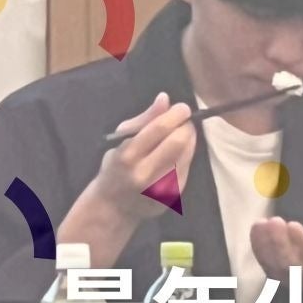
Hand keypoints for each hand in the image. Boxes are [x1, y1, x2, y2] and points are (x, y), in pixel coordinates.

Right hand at [88, 92, 196, 220]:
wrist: (114, 205)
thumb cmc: (116, 165)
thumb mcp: (122, 139)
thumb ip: (145, 119)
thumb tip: (165, 98)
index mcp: (128, 155)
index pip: (159, 128)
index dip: (176, 114)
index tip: (182, 107)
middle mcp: (145, 173)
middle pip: (178, 142)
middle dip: (186, 126)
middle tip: (184, 121)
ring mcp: (160, 187)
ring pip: (187, 154)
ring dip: (189, 140)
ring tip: (181, 134)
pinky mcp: (172, 196)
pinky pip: (187, 167)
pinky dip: (186, 155)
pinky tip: (178, 153)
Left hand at [250, 218, 302, 299]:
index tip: (293, 224)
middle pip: (292, 267)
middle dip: (281, 243)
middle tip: (275, 221)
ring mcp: (289, 281)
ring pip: (276, 267)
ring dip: (267, 245)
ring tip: (262, 223)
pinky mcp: (275, 275)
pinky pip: (265, 263)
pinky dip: (259, 246)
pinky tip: (257, 228)